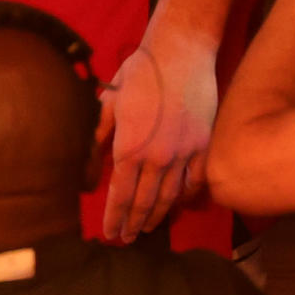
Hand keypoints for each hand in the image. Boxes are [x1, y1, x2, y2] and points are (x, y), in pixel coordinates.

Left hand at [98, 24, 218, 242]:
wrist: (180, 55)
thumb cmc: (138, 74)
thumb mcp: (108, 104)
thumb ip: (98, 139)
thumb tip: (89, 170)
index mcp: (129, 148)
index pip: (120, 195)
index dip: (115, 218)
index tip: (111, 233)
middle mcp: (157, 159)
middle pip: (144, 202)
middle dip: (133, 223)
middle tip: (127, 239)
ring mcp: (184, 155)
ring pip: (170, 197)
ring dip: (157, 215)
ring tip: (147, 228)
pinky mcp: (204, 148)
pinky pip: (196, 182)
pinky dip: (186, 198)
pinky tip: (178, 206)